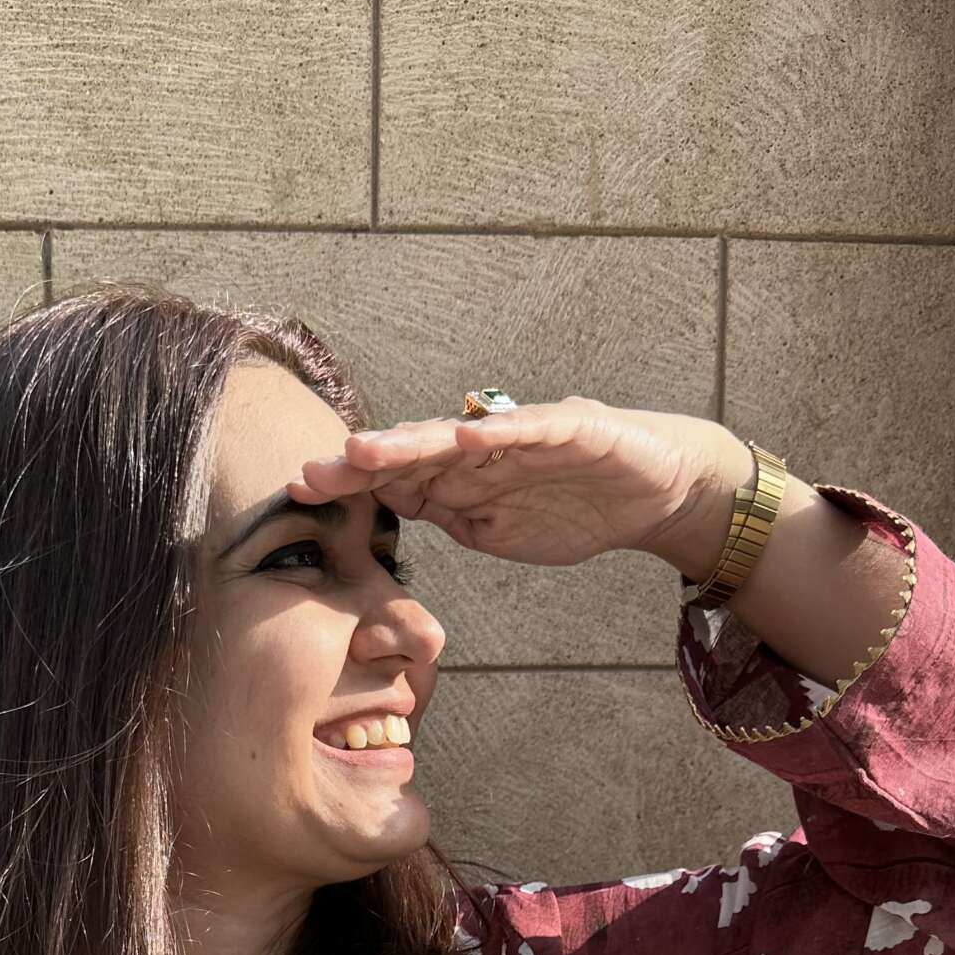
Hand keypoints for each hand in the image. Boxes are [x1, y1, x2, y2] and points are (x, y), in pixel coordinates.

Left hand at [283, 398, 744, 571]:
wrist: (653, 488)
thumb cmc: (573, 506)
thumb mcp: (500, 528)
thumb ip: (452, 517)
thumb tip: (398, 514)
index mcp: (463, 477)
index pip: (397, 478)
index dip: (350, 482)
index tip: (300, 489)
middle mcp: (483, 449)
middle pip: (412, 454)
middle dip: (361, 464)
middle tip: (314, 471)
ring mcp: (523, 435)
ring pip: (457, 438)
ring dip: (410, 444)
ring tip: (366, 450)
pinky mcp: (571, 427)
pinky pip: (528, 431)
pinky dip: (497, 433)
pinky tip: (465, 437)